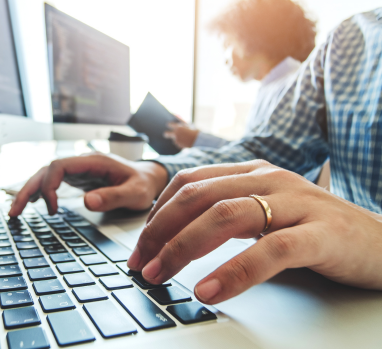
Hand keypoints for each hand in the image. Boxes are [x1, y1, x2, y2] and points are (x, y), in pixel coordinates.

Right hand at [9, 153, 167, 215]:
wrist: (150, 179)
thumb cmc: (143, 184)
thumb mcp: (135, 193)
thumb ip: (113, 197)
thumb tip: (87, 202)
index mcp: (93, 162)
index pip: (59, 166)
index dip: (49, 185)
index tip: (51, 208)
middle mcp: (82, 163)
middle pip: (46, 170)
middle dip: (29, 189)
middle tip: (15, 211)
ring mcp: (79, 171)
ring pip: (46, 176)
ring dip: (30, 191)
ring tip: (16, 211)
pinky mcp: (79, 179)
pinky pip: (54, 182)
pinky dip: (41, 192)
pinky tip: (35, 203)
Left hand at [126, 160, 381, 303]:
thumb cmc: (319, 231)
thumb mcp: (267, 214)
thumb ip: (230, 217)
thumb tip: (179, 236)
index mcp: (254, 172)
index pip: (190, 183)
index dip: (158, 213)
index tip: (140, 245)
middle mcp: (271, 179)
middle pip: (199, 197)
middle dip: (160, 231)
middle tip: (141, 263)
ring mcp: (297, 203)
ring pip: (225, 216)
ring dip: (183, 248)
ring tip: (160, 274)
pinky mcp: (321, 234)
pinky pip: (270, 250)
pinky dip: (235, 271)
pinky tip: (210, 290)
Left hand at [164, 121, 198, 148]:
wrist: (199, 141)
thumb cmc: (195, 132)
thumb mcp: (189, 125)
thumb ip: (183, 123)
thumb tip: (177, 119)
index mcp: (179, 127)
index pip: (170, 125)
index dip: (169, 125)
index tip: (168, 125)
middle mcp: (176, 134)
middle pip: (167, 134)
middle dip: (166, 134)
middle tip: (166, 134)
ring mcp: (177, 140)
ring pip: (173, 139)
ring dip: (176, 139)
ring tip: (184, 139)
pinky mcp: (179, 145)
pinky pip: (178, 144)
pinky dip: (180, 143)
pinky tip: (185, 142)